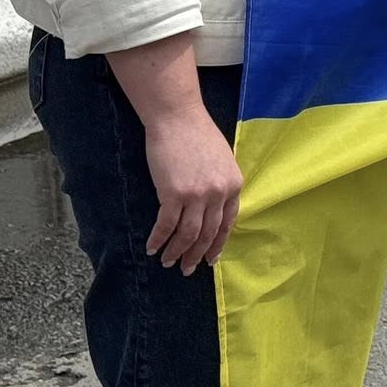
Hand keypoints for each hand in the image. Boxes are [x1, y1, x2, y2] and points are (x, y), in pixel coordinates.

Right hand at [141, 105, 243, 273]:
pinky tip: (152, 248)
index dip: (217, 244)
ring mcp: (197, 195)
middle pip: (208, 233)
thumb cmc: (197, 134)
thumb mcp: (222, 160)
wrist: (177, 117)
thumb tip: (213, 209)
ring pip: (188, 235)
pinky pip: (166, 225)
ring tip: (168, 262)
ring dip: (176, 252)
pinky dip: (158, 239)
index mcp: (234, 184)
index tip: (210, 259)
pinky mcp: (174, 194)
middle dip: (196, 255)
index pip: (227, 223)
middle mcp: (219, 193)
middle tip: (187, 269)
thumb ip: (221, 184)